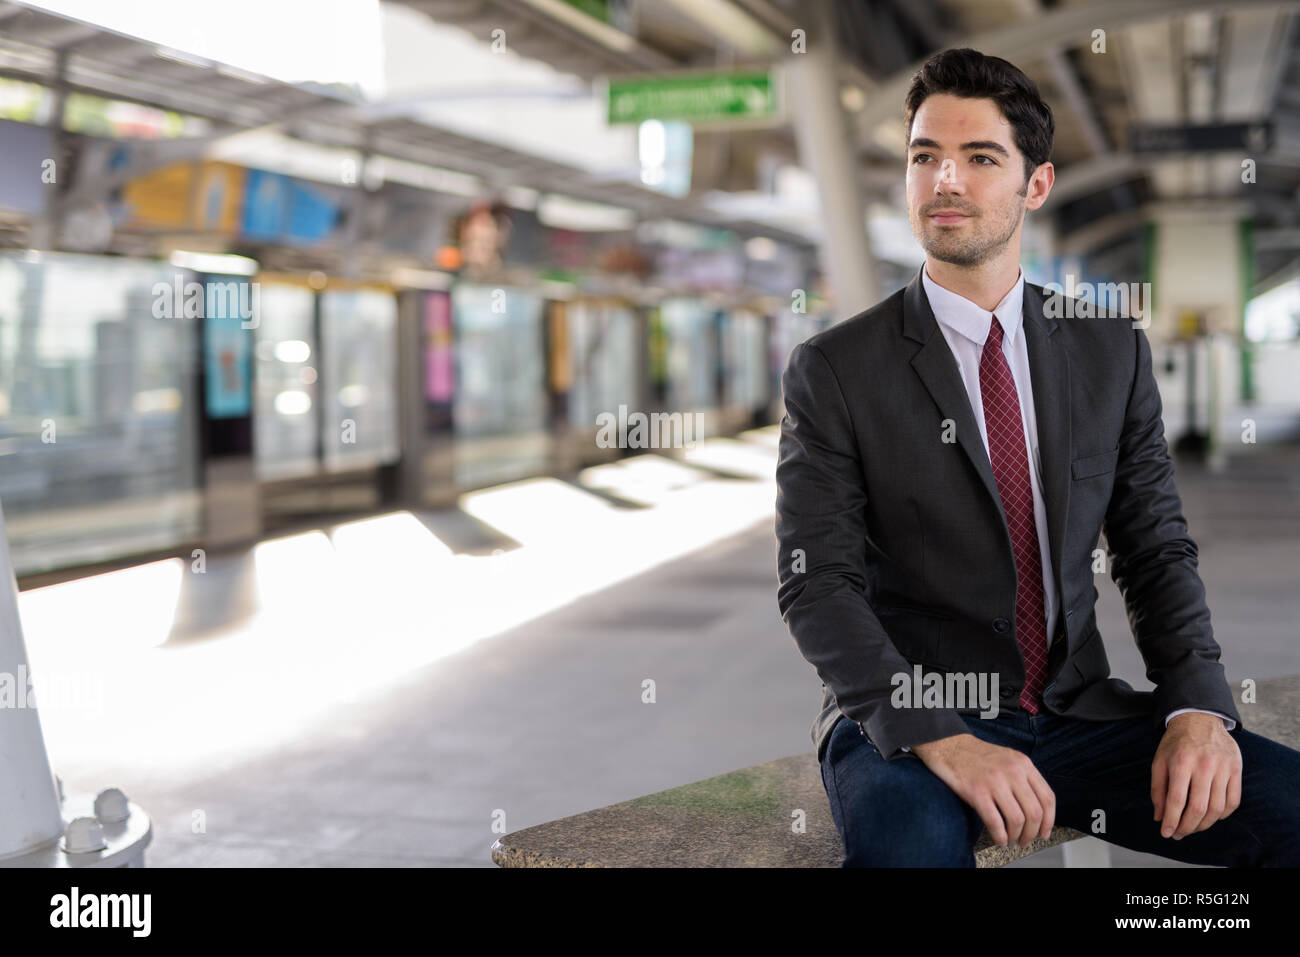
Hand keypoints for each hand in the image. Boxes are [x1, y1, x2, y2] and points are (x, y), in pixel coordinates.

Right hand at [912, 733, 1054, 846]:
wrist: (948, 745)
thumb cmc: (976, 755)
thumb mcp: (1007, 759)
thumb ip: (1023, 778)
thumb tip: (1035, 810)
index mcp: (1023, 763)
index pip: (1047, 798)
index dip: (1049, 821)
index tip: (1044, 832)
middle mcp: (1012, 771)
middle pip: (1035, 812)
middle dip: (1032, 833)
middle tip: (1025, 841)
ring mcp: (995, 781)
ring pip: (1017, 820)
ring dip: (1015, 836)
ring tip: (1010, 840)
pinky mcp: (977, 791)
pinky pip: (995, 822)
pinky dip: (1000, 836)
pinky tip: (998, 839)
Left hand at [1151, 713, 1241, 839]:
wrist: (1199, 718)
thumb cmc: (1176, 743)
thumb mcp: (1159, 761)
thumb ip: (1158, 789)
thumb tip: (1160, 818)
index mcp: (1181, 762)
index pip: (1177, 800)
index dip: (1172, 820)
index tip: (1166, 833)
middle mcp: (1204, 765)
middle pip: (1199, 808)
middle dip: (1187, 827)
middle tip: (1179, 834)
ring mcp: (1223, 767)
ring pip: (1217, 808)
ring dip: (1205, 824)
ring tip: (1193, 827)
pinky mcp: (1236, 768)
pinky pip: (1233, 800)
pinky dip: (1223, 814)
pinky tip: (1212, 817)